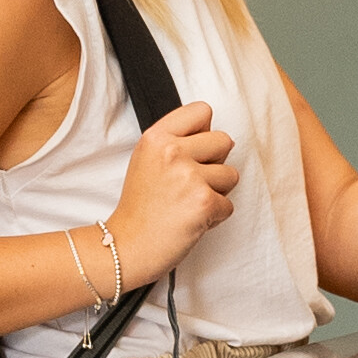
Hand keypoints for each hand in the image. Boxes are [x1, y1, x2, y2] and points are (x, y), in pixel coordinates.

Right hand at [110, 101, 239, 283]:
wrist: (126, 246)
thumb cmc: (139, 208)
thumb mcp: (147, 160)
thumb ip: (176, 141)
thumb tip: (217, 137)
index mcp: (156, 137)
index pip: (202, 111)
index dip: (203, 132)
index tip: (193, 152)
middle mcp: (172, 152)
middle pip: (223, 141)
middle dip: (214, 164)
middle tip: (190, 183)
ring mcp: (189, 177)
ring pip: (231, 175)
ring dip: (216, 192)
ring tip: (189, 203)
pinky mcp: (204, 203)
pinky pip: (229, 205)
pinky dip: (215, 216)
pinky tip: (191, 220)